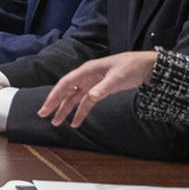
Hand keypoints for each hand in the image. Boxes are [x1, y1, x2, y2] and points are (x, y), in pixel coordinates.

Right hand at [37, 50, 157, 126]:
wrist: (145, 66)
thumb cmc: (131, 67)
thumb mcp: (118, 78)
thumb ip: (103, 88)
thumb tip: (91, 97)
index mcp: (87, 70)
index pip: (66, 84)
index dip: (54, 95)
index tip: (46, 107)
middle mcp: (86, 77)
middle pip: (66, 91)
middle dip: (54, 103)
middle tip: (43, 114)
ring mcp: (92, 84)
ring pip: (74, 98)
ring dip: (65, 109)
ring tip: (56, 122)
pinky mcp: (99, 90)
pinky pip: (86, 102)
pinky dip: (80, 112)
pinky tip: (76, 122)